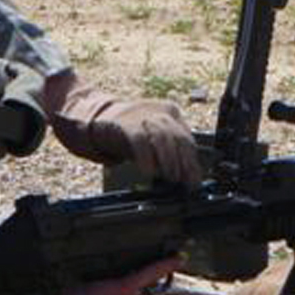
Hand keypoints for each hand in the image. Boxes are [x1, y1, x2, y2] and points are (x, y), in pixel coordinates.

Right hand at [50, 79, 202, 185]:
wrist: (100, 118)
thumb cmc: (131, 133)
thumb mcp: (154, 139)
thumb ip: (169, 152)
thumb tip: (185, 176)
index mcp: (171, 113)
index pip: (188, 138)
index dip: (192, 161)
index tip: (194, 180)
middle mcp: (160, 112)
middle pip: (179, 138)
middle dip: (184, 163)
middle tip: (183, 182)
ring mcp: (143, 115)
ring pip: (163, 138)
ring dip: (169, 161)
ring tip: (170, 178)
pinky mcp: (126, 123)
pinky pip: (140, 141)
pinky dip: (147, 158)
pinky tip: (148, 171)